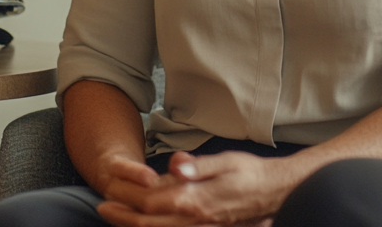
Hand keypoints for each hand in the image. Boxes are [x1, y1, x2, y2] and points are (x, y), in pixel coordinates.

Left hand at [96, 151, 296, 226]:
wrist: (279, 194)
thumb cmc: (252, 174)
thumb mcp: (227, 161)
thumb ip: (198, 166)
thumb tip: (176, 166)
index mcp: (197, 200)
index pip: (153, 202)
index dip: (128, 200)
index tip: (109, 193)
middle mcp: (196, 220)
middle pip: (150, 224)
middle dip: (123, 218)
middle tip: (102, 208)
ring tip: (116, 218)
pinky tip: (149, 225)